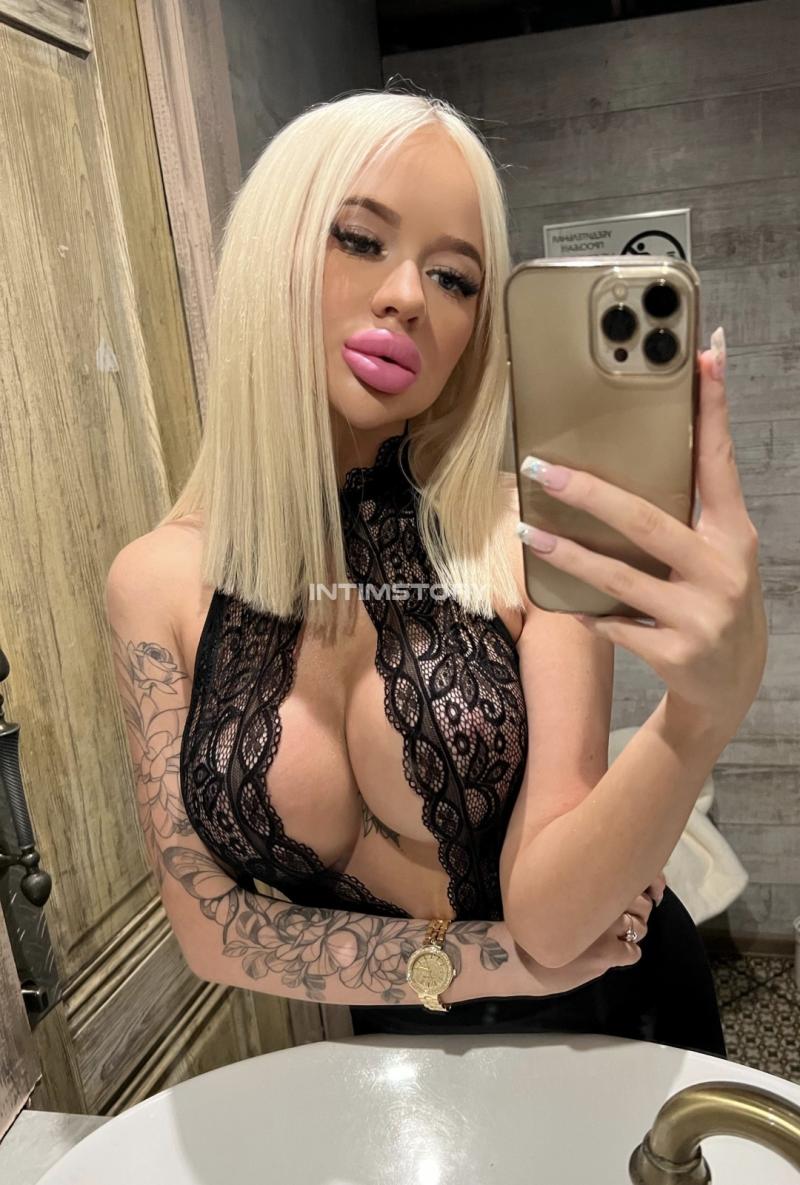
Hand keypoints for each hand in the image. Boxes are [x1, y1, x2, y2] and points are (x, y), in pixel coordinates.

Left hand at [516, 331, 767, 735]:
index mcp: (733, 534)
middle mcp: (723, 569)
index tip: (703, 353)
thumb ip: (689, 511)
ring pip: (619, 577)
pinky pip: (615, 625)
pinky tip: (565, 601)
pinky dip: (587, 611)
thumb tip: (633, 455)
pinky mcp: (675, 653)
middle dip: (588, 492)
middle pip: (645, 521)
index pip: (720, 459)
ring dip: (567, 554)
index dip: (714, 406)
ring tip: (528, 532)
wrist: (730, 686)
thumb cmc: (713, 601)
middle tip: (540, 469)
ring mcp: (700, 615)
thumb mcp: (716, 553)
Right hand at [523, 895, 653, 993]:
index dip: (642, 886)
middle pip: (642, 904)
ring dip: (634, 933)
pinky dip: (628, 953)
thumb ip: (588, 888)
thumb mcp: (562, 894)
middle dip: (639, 912)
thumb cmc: (536, 921)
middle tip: (626, 919)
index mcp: (590, 882)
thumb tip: (617, 886)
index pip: (633, 877)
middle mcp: (600, 900)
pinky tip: (613, 954)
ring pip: (640, 928)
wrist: (520, 955)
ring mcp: (604, 927)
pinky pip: (634, 952)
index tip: (639, 893)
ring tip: (619, 937)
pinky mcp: (605, 954)